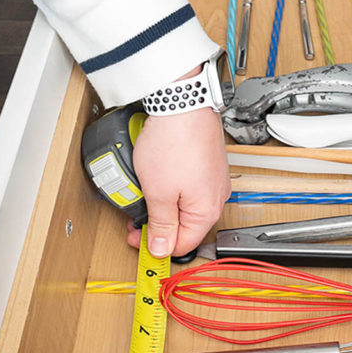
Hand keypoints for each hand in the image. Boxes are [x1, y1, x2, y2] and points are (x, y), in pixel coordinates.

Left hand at [128, 107, 229, 257]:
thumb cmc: (174, 142)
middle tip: (136, 212)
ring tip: (145, 189)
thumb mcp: (158, 193)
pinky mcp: (207, 165)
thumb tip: (161, 249)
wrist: (182, 103)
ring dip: (163, 203)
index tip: (135, 236)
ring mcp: (213, 180)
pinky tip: (158, 174)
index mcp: (206, 212)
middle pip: (184, 226)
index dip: (155, 245)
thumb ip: (161, 224)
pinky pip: (188, 186)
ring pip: (185, 205)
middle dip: (158, 222)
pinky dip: (171, 186)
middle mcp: (216, 198)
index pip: (181, 245)